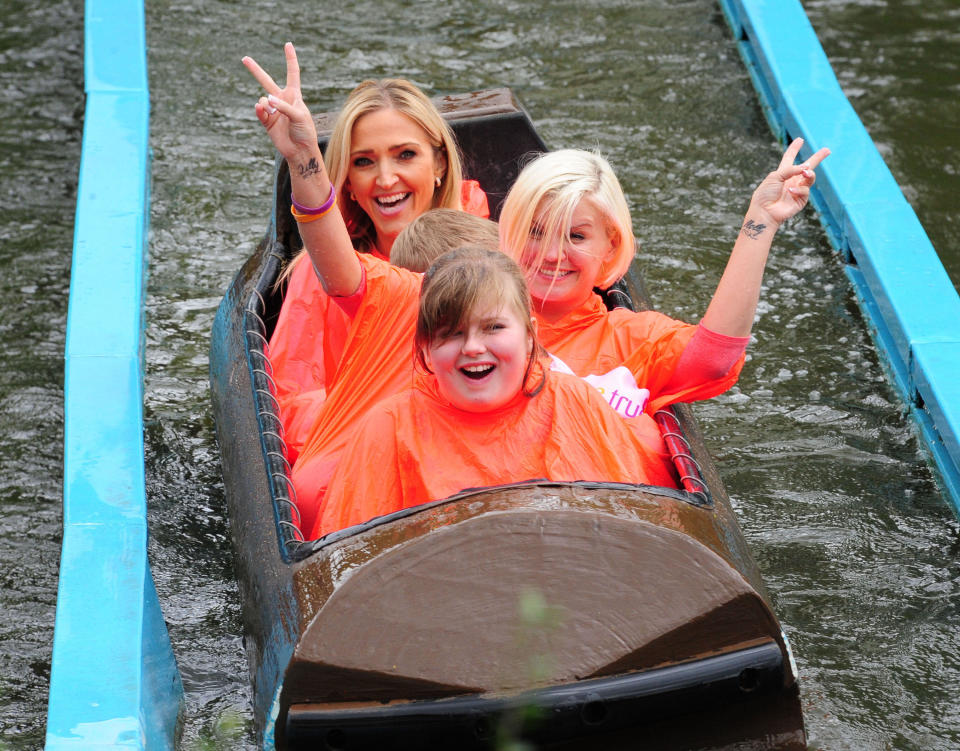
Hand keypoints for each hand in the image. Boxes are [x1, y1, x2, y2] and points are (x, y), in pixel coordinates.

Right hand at [242, 43, 318, 159]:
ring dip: (267, 105)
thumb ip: (284, 106)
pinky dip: (260, 110)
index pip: (292, 73)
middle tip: (245, 58)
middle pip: (266, 80)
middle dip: (255, 70)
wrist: (300, 150)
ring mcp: (273, 110)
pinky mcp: (266, 120)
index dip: (290, 59)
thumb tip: (267, 99)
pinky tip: (263, 111)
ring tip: (275, 113)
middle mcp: (282, 100)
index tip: (288, 44)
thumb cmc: (305, 132)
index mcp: (294, 95)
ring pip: (262, 99)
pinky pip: (259, 110)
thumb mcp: (300, 116)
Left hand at [750, 138, 829, 225]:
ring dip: (809, 173)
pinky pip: (805, 190)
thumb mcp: (775, 176)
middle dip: (817, 158)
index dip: (794, 149)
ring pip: (811, 177)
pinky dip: (799, 189)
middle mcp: (792, 180)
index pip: (789, 158)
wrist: (765, 211)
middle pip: (807, 166)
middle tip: (827, 150)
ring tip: (805, 171)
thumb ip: (790, 169)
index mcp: (782, 173)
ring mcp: (798, 189)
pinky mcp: (801, 199)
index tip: (800, 139)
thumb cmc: (765, 194)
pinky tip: (791, 191)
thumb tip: (805, 168)